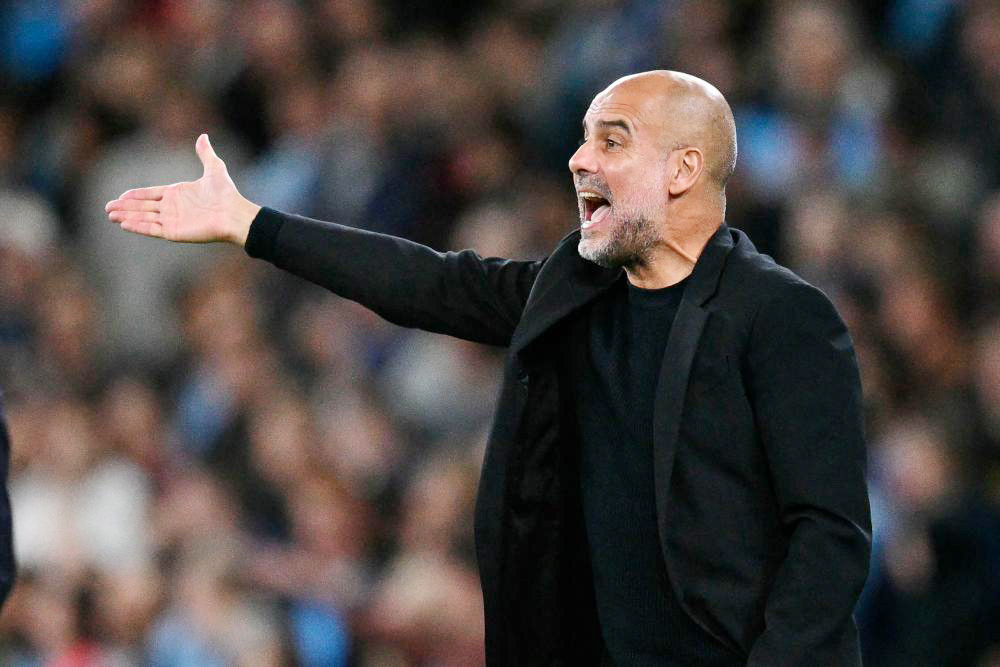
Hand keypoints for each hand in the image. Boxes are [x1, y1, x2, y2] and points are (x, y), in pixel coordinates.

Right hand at [105, 134, 260, 245]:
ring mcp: (173, 220)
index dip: (136, 195)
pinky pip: (153, 228)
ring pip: (144, 218)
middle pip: (143, 207)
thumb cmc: (226, 193)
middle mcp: (173, 208)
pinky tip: (124, 224)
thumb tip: (203, 136)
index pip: (151, 194)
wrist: (234, 213)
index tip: (121, 195)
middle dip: (125, 207)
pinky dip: (139, 226)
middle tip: (107, 208)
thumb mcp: (214, 168)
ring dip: (127, 216)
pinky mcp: (175, 232)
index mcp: (177, 193)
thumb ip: (205, 153)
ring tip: (110, 215)